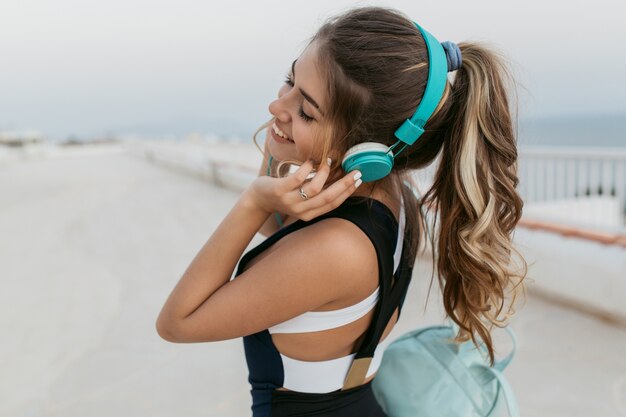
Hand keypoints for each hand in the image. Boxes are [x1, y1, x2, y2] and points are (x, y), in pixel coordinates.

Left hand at [243, 159, 362, 221]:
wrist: (258, 200)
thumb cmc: (284, 194)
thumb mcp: (302, 197)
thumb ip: (318, 190)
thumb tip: (339, 174)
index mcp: (309, 214)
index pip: (333, 204)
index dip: (347, 192)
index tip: (359, 179)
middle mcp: (301, 211)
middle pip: (328, 198)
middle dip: (344, 184)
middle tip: (355, 171)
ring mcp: (290, 201)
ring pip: (314, 189)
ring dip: (325, 173)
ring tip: (328, 161)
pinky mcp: (279, 190)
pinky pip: (297, 179)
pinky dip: (307, 168)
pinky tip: (311, 161)